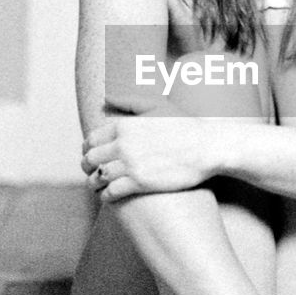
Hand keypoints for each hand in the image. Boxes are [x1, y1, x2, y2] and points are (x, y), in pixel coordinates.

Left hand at [81, 104, 222, 200]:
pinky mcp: (140, 183)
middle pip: (90, 159)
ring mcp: (130, 165)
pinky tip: (109, 196)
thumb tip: (107, 98)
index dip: (87, 149)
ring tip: (97, 186)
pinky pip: (111, 193)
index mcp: (124, 125)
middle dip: (87, 166)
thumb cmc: (186, 125)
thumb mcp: (158, 105)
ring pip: (97, 178)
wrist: (208, 147)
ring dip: (94, 183)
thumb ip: (130, 101)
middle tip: (91, 171)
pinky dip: (106, 196)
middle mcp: (123, 144)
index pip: (92, 139)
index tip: (90, 154)